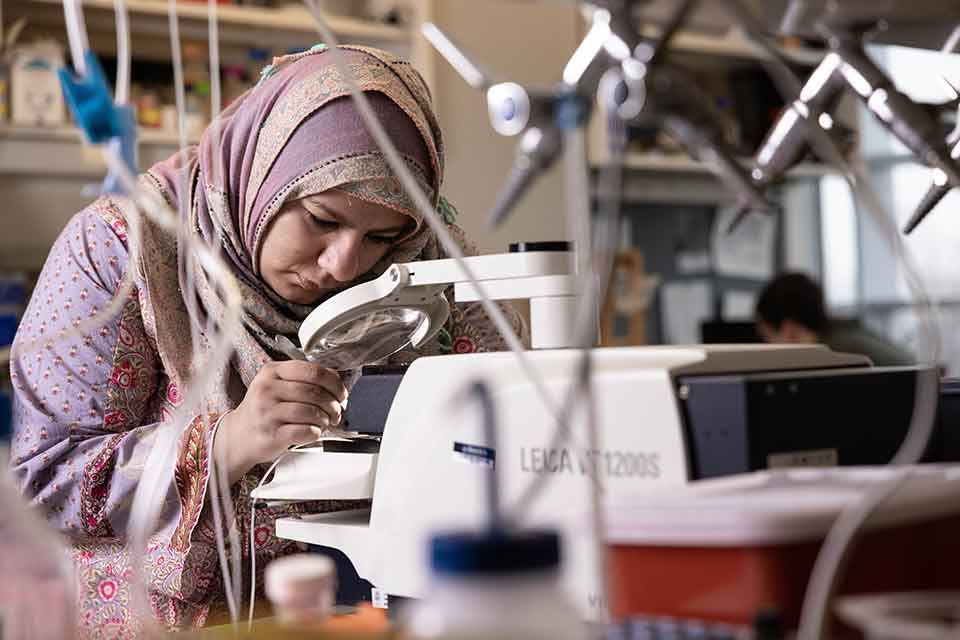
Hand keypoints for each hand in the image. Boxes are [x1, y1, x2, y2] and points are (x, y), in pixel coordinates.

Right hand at [213, 361, 347, 484]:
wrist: (239, 436)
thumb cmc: (264, 410)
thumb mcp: (278, 385)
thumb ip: (304, 379)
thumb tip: (336, 379)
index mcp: (272, 372)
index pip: (313, 371)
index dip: (334, 383)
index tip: (341, 393)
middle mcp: (267, 389)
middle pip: (315, 392)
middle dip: (334, 404)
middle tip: (336, 412)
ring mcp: (267, 412)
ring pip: (312, 412)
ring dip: (325, 419)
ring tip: (324, 422)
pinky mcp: (271, 434)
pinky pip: (306, 431)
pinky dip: (316, 432)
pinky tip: (313, 432)